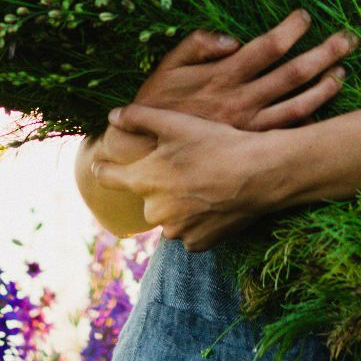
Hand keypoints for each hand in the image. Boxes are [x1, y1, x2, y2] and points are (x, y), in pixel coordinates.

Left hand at [90, 99, 297, 251]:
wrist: (260, 174)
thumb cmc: (217, 144)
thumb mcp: (175, 123)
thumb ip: (138, 118)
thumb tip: (111, 116)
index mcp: (144, 181)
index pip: (108, 178)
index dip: (104, 169)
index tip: (100, 166)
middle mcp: (155, 212)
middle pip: (146, 197)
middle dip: (158, 186)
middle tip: (184, 169)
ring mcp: (178, 231)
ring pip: (169, 216)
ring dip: (178, 205)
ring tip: (203, 184)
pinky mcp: (199, 244)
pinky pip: (190, 232)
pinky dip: (197, 220)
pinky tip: (214, 201)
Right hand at [131, 7, 355, 132]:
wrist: (145, 153)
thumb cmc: (157, 104)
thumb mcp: (168, 66)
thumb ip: (197, 45)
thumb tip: (232, 37)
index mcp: (223, 76)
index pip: (267, 47)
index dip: (290, 29)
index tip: (305, 16)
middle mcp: (242, 101)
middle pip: (293, 74)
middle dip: (324, 53)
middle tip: (349, 39)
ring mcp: (250, 127)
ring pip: (298, 106)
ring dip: (325, 88)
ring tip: (343, 72)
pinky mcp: (251, 147)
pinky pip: (287, 136)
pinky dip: (308, 124)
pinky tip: (324, 113)